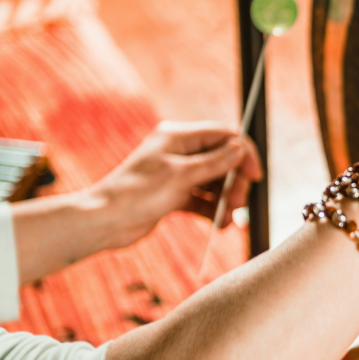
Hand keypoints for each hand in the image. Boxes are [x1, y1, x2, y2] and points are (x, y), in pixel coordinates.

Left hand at [91, 121, 262, 249]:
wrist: (104, 221)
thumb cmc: (135, 193)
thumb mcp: (181, 175)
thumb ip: (215, 162)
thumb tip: (240, 148)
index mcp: (178, 137)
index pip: (223, 136)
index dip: (243, 153)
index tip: (254, 175)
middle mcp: (178, 152)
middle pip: (222, 160)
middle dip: (234, 182)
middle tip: (238, 203)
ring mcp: (176, 174)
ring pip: (214, 182)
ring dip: (225, 200)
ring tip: (228, 219)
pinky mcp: (173, 195)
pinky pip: (203, 199)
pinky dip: (213, 210)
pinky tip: (220, 223)